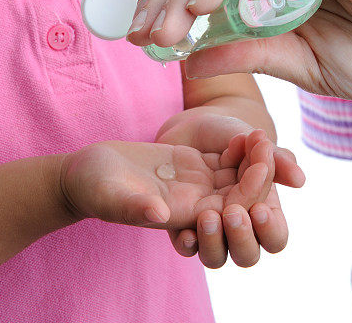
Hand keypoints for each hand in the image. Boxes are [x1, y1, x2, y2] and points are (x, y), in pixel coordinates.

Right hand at [58, 138, 273, 230]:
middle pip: (242, 198)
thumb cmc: (92, 188)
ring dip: (253, 160)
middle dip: (260, 175)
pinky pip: (226, 162)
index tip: (259, 168)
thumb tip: (160, 216)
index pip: (230, 214)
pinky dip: (239, 150)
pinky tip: (245, 132)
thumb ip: (134, 207)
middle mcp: (196, 204)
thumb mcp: (111, 196)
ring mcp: (196, 184)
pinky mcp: (192, 165)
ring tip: (260, 134)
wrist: (85, 173)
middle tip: (265, 143)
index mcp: (183, 217)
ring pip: (238, 178)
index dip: (249, 195)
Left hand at [156, 113, 304, 266]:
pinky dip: (187, 243)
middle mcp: (238, 225)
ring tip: (208, 216)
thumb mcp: (253, 141)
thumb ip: (276, 159)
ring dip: (213, 243)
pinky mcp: (183, 223)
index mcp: (262, 210)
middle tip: (233, 212)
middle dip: (242, 238)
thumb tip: (300, 180)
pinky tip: (186, 232)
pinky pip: (186, 246)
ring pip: (215, 257)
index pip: (275, 237)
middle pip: (247, 255)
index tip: (259, 208)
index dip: (270, 230)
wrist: (192, 126)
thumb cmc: (229, 135)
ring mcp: (211, 227)